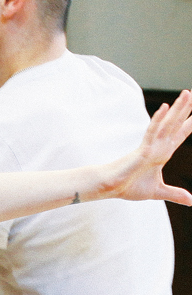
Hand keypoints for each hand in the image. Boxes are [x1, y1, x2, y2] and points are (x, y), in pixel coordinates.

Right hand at [112, 89, 191, 204]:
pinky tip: (165, 107)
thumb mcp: (158, 191)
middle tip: (190, 93)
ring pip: (167, 124)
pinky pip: (152, 132)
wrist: (111, 187)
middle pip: (175, 125)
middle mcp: (158, 146)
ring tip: (186, 94)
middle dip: (185, 110)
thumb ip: (174, 194)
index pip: (179, 135)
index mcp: (162, 154)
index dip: (188, 124)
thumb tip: (191, 200)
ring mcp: (151, 146)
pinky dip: (158, 120)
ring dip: (177, 109)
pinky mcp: (143, 149)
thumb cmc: (129, 186)